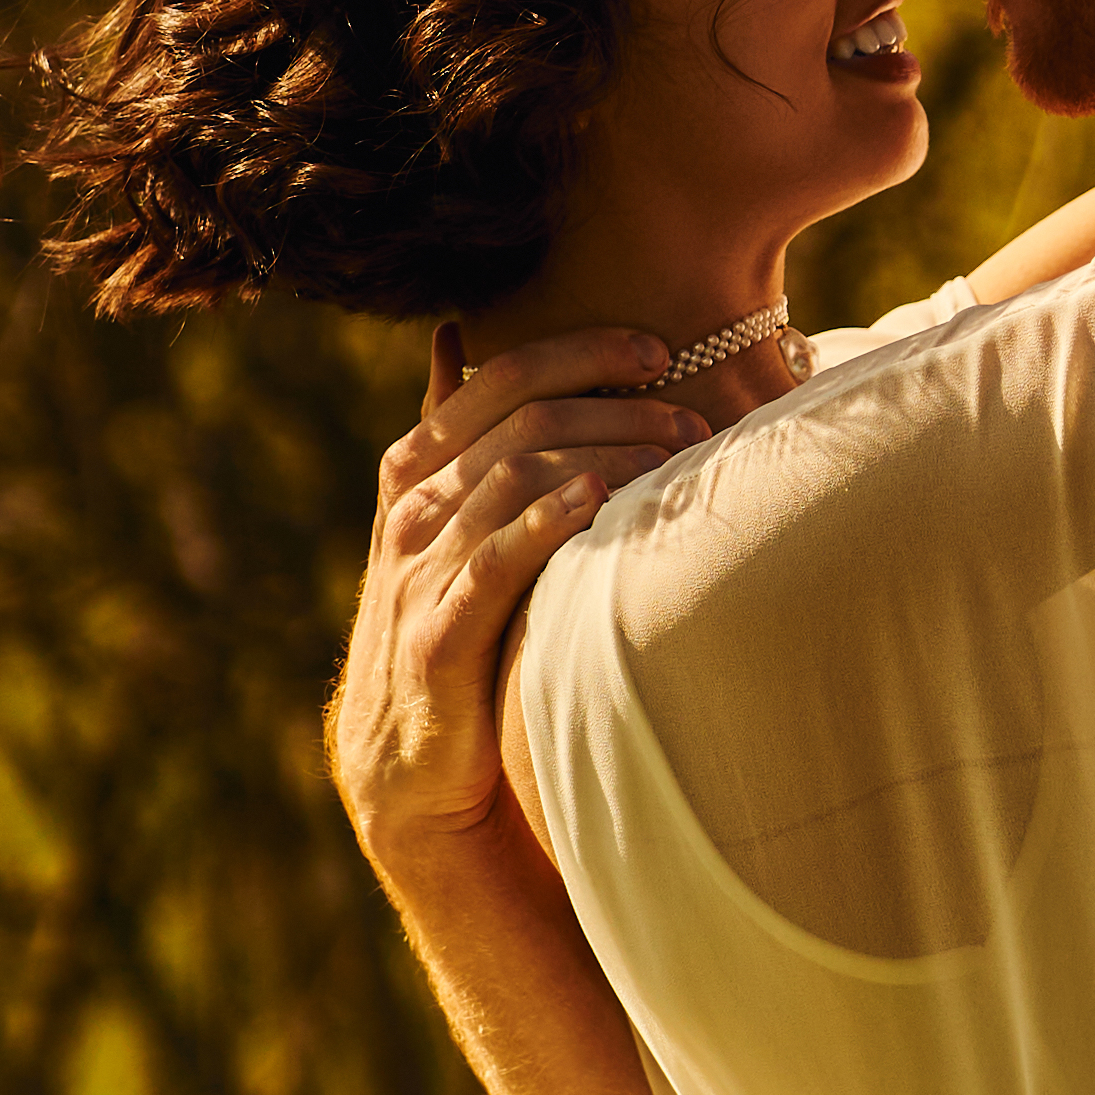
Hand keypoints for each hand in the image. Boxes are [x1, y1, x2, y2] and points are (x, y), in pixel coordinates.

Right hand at [327, 324, 694, 872]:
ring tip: (674, 456)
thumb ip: (457, 434)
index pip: (502, 377)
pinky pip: (495, 562)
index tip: (657, 347)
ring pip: (515, 478)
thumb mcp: (442, 522)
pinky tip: (602, 502)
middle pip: (522, 421)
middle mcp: (411, 510)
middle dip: (614, 405)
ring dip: (604, 455)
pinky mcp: (438, 637)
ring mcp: (418, 572)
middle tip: (690, 415)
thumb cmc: (449, 623)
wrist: (405, 762)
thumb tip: (456, 332)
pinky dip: (549, 521)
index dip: (581, 350)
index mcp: (414, 469)